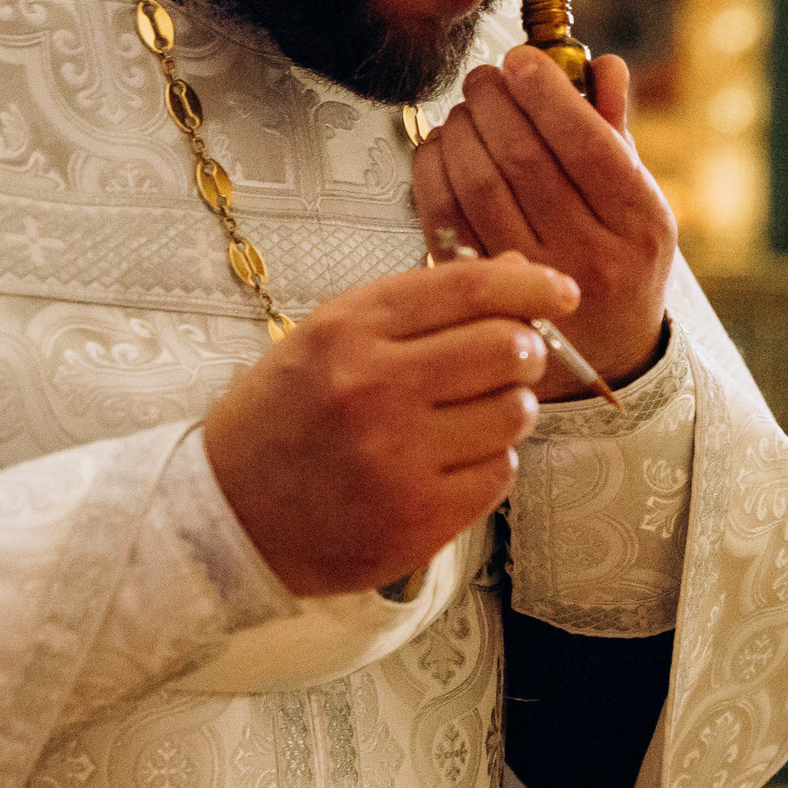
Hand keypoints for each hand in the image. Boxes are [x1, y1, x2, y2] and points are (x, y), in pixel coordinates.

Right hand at [203, 254, 575, 596]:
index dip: (531, 282)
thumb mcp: (329, 339)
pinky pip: (501, 472)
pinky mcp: (420, 518)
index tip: (562, 290)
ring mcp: (399, 457)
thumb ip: (419, 305)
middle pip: (508, 347)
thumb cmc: (285, 418)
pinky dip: (489, 463)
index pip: (468, 287)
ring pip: (515, 412)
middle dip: (525, 351)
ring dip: (508, 411)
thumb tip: (515, 269)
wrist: (225, 517)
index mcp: (348, 330)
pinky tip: (449, 464)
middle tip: (508, 364)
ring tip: (467, 419)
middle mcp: (374, 388)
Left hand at [414, 45, 675, 400]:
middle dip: (496, 102)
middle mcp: (592, 256)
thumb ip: (618, 131)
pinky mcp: (487, 293)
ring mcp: (536, 280)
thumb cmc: (624, 260)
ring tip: (467, 109)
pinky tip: (442, 147)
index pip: (587, 144)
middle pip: (526, 159)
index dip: (547, 93)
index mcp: (640, 224)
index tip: (523, 61)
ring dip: (462, 130)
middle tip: (486, 78)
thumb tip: (601, 65)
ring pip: (480, 184)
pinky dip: (434, 169)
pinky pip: (445, 217)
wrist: (610, 354)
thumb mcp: (642, 199)